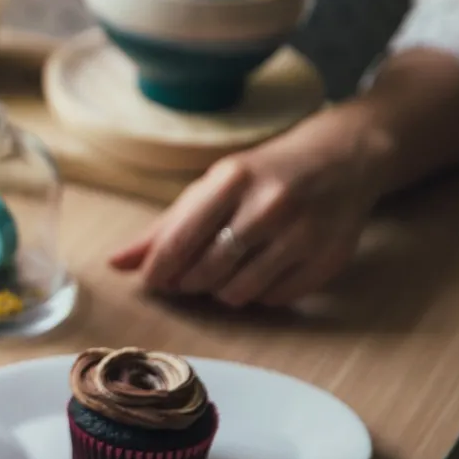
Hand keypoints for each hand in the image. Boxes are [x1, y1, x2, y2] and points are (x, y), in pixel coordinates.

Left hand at [108, 108, 391, 307]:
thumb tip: (116, 263)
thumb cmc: (263, 174)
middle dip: (188, 282)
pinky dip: (258, 295)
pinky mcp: (329, 260)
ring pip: (240, 292)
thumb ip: (164, 227)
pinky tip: (259, 272)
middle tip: (188, 276)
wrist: (343, 159)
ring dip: (221, 291)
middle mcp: (270, 206)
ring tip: (224, 272)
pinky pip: (275, 299)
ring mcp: (304, 235)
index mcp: (233, 180)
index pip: (180, 240)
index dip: (158, 269)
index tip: (151, 281)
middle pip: (207, 271)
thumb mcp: (213, 186)